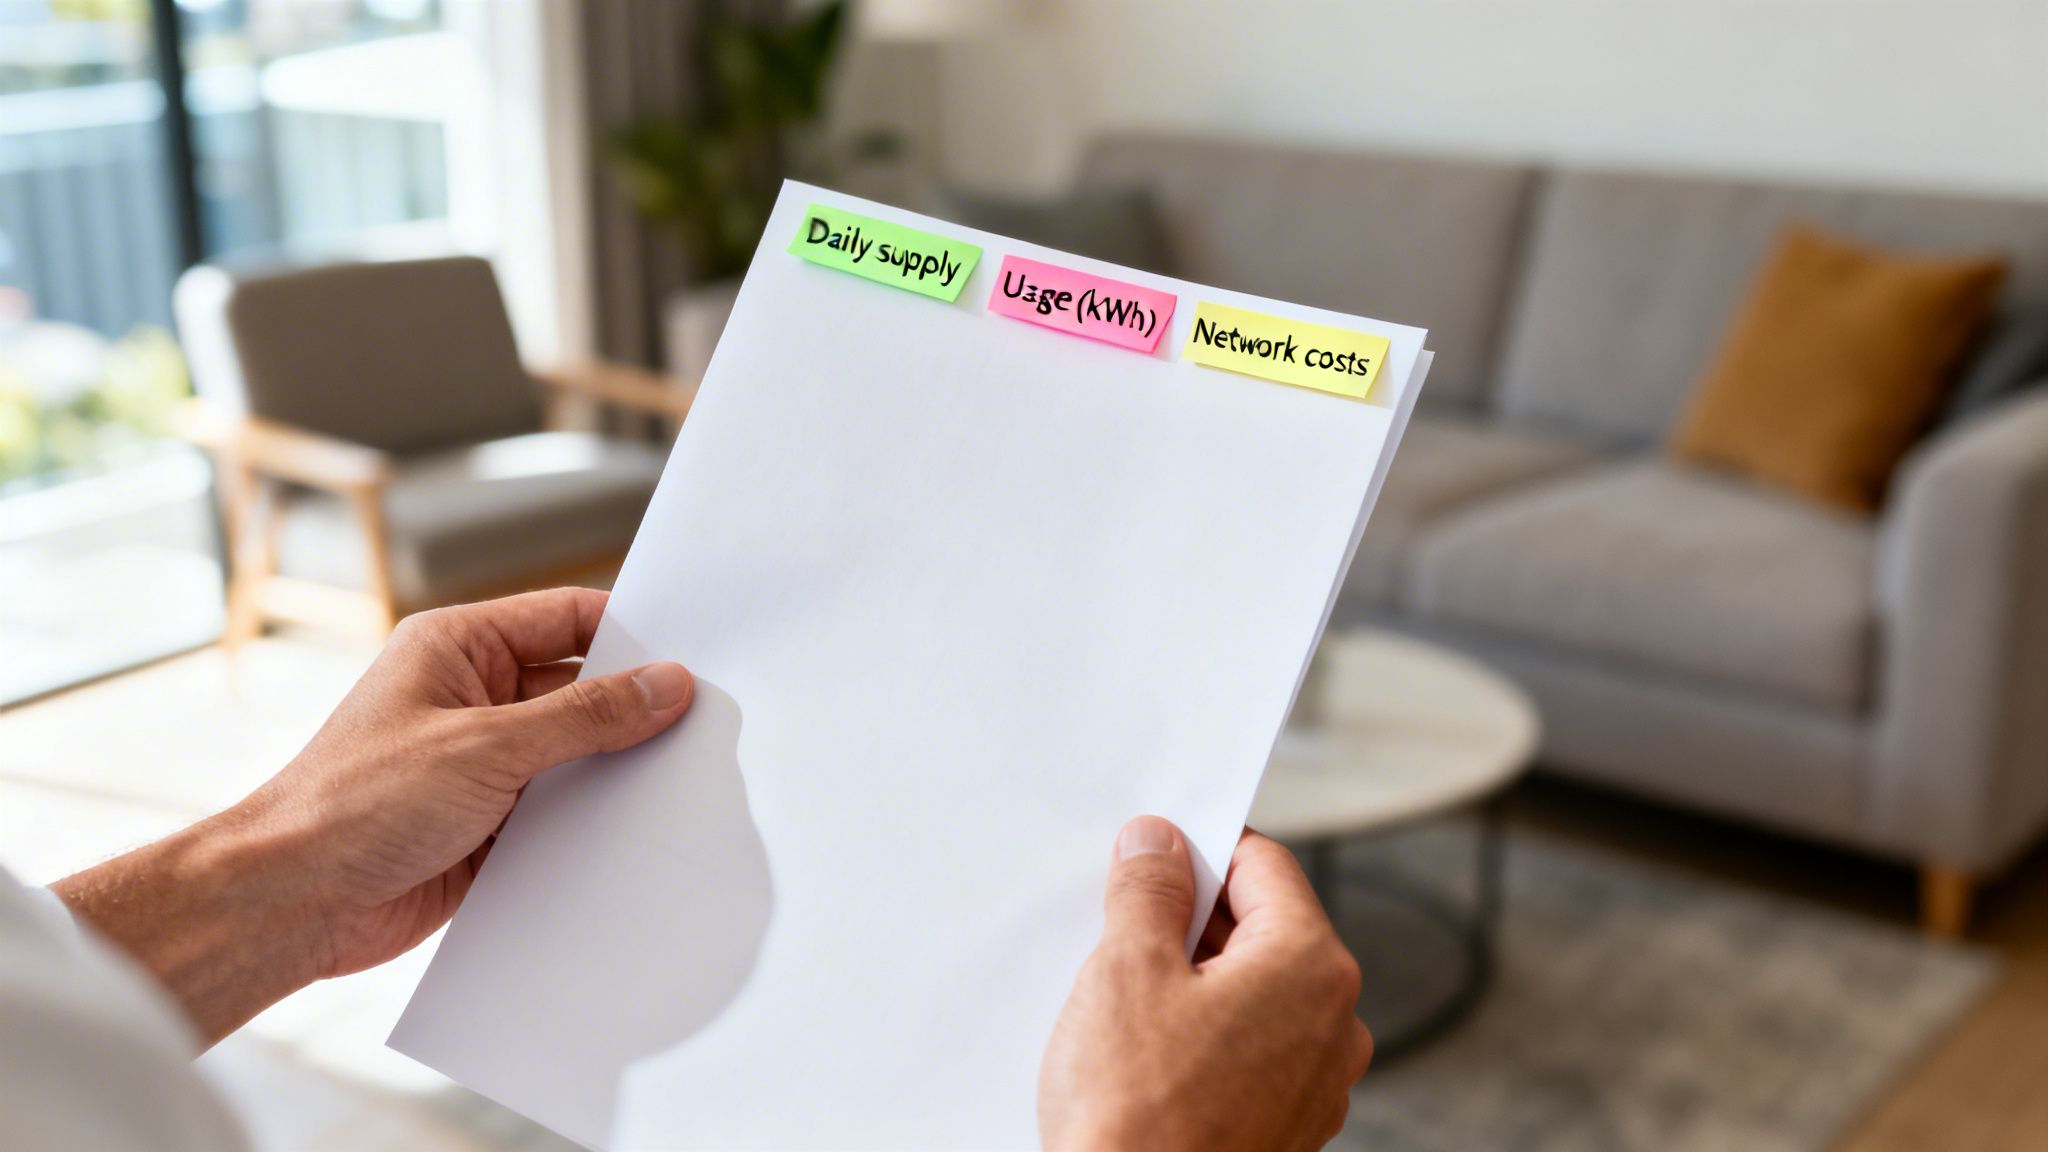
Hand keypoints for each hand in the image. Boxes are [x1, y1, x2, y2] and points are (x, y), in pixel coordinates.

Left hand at [54, 588, 693, 1044]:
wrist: (291, 904)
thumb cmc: (353, 804)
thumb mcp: (486, 747)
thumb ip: (586, 715)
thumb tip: (667, 684)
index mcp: (459, 647)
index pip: (569, 618)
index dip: (633, 636)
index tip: (696, 658)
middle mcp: (473, 697)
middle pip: (581, 688)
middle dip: (636, 709)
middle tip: (705, 725)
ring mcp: (482, 763)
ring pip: (577, 754)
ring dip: (617, 771)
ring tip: (682, 782)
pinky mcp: (489, 825)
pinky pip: (562, 811)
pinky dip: (596, 822)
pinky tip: (638, 834)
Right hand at [1039, 818, 1370, 1151]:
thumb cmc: (1138, 1117)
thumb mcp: (1127, 969)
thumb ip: (1149, 890)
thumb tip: (1159, 846)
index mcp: (1312, 967)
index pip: (1263, 866)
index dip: (1198, 851)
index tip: (1150, 857)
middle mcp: (1333, 1025)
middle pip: (1262, 929)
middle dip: (1192, 921)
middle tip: (1123, 935)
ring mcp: (1315, 1085)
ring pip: (1252, 993)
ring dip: (1194, 983)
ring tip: (1127, 1007)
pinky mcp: (1286, 1127)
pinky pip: (1249, 1051)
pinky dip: (1204, 1038)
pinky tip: (1148, 1058)